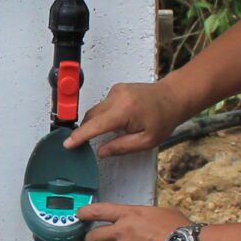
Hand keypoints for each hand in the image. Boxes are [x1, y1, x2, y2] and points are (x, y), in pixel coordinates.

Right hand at [64, 80, 186, 156]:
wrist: (173, 97)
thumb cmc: (164, 118)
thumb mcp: (146, 141)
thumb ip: (121, 147)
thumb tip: (101, 152)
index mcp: (125, 111)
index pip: (95, 125)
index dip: (80, 136)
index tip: (68, 144)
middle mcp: (117, 97)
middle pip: (92, 116)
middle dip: (86, 131)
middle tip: (84, 144)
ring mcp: (116, 90)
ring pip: (96, 110)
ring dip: (97, 123)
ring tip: (112, 132)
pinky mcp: (117, 88)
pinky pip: (103, 105)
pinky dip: (104, 115)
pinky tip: (117, 121)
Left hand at [77, 203, 188, 240]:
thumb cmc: (178, 229)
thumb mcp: (159, 212)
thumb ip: (143, 215)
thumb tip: (141, 219)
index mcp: (129, 214)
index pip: (98, 211)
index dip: (85, 213)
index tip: (79, 215)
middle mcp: (122, 232)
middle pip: (93, 237)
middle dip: (87, 240)